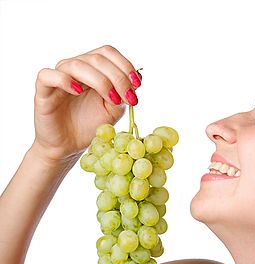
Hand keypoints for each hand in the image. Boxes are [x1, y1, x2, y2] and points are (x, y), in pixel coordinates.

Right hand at [32, 45, 141, 162]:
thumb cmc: (89, 126)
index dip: (124, 65)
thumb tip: (136, 80)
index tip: (137, 85)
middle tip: (129, 98)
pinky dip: (64, 80)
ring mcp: (58, 77)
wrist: (68, 146)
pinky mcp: (43, 90)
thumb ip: (122, 95)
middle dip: (118, 77)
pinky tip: (78, 91)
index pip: (108, 53)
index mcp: (92, 69)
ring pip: (77, 65)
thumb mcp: (112, 111)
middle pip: (97, 58)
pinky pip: (48, 75)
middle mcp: (75, 68)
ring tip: (112, 99)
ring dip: (100, 81)